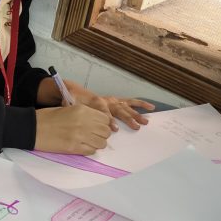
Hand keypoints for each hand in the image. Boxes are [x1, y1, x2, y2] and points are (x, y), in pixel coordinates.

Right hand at [34, 105, 112, 153]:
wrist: (34, 128)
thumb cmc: (48, 117)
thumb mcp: (69, 108)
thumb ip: (85, 114)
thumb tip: (97, 123)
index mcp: (83, 110)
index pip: (105, 119)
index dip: (103, 124)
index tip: (97, 126)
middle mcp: (84, 123)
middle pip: (106, 132)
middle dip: (101, 134)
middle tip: (93, 135)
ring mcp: (80, 136)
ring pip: (101, 143)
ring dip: (96, 143)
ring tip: (87, 142)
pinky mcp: (74, 148)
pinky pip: (92, 151)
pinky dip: (89, 150)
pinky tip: (81, 146)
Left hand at [37, 77, 154, 130]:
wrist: (74, 91)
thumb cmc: (71, 99)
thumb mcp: (69, 103)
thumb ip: (71, 108)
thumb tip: (71, 110)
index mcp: (96, 101)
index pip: (104, 111)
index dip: (109, 119)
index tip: (114, 129)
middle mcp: (107, 100)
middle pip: (118, 109)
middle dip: (127, 118)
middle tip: (135, 126)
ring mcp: (112, 101)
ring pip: (126, 107)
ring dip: (136, 114)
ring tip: (146, 121)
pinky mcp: (116, 101)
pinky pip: (130, 102)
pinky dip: (141, 104)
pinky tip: (151, 108)